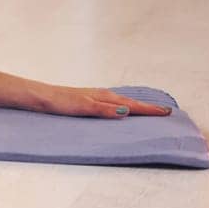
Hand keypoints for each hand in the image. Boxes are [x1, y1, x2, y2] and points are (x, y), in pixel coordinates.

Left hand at [36, 85, 172, 118]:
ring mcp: (96, 96)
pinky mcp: (89, 100)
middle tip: (166, 112)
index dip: (149, 110)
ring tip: (150, 111)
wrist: (41, 97)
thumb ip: (103, 109)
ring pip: (123, 101)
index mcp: (104, 97)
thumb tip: (126, 111)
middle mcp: (103, 95)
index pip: (132, 105)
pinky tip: (122, 109)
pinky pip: (113, 103)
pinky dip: (124, 106)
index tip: (167, 112)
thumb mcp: (83, 107)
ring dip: (137, 106)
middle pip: (131, 102)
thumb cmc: (60, 102)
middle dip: (148, 108)